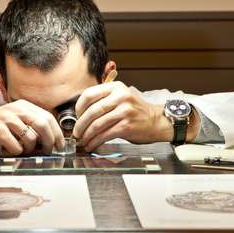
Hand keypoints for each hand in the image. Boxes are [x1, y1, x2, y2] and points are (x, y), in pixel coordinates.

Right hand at [0, 100, 64, 154]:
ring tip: (21, 150)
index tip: (60, 145)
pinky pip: (17, 147)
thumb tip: (52, 139)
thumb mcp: (14, 120)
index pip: (48, 117)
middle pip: (43, 125)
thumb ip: (31, 124)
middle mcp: (15, 109)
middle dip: (49, 142)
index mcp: (23, 105)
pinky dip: (16, 152)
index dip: (57, 132)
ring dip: (30, 149)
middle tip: (48, 152)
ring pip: (31, 138)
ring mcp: (6, 119)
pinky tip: (8, 149)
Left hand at [72, 81, 187, 151]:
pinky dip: (95, 141)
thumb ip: (103, 99)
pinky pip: (105, 135)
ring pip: (97, 124)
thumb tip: (80, 113)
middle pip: (91, 111)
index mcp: (115, 87)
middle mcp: (120, 97)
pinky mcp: (127, 126)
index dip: (79, 107)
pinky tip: (92, 145)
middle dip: (80, 125)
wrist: (156, 121)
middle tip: (76, 132)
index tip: (77, 116)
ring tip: (83, 140)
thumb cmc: (135, 111)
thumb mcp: (121, 97)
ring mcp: (124, 111)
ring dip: (87, 135)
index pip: (89, 94)